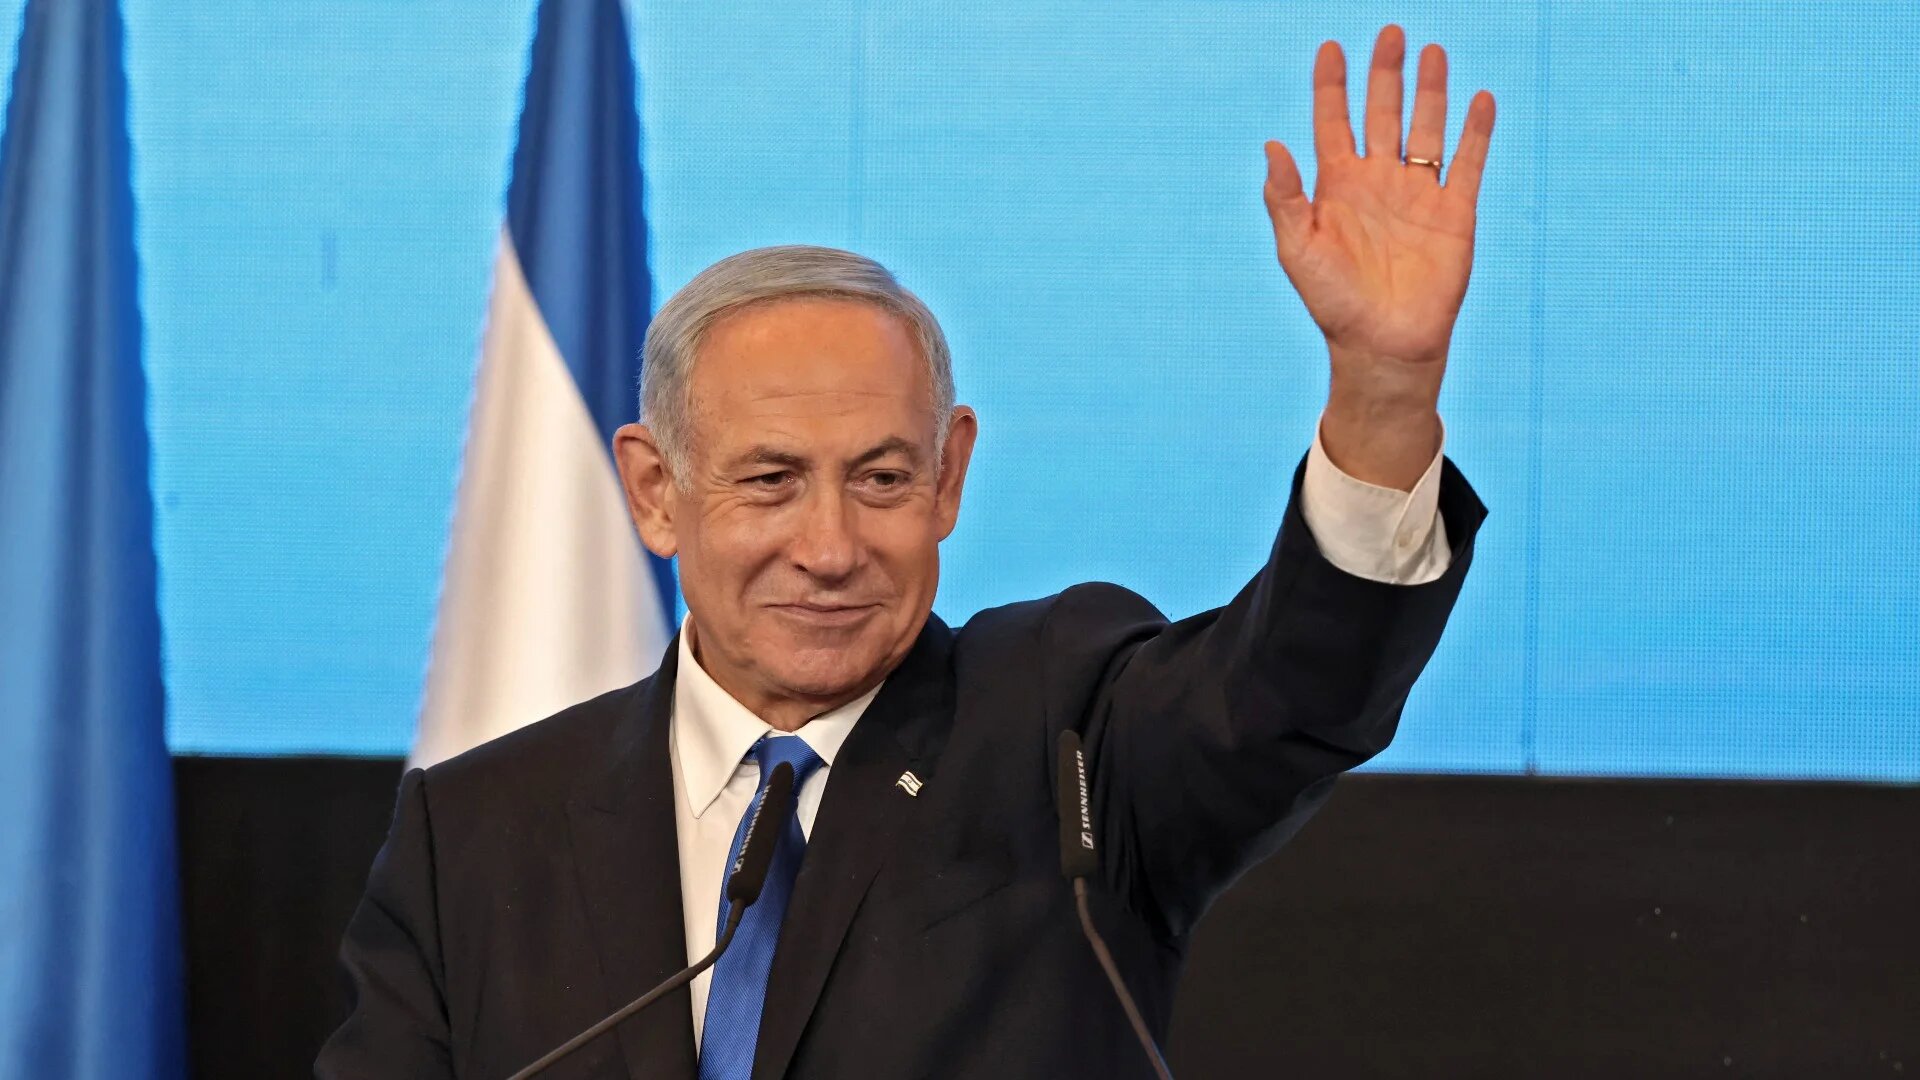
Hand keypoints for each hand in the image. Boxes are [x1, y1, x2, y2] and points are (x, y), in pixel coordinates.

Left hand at [1262, 25, 1494, 486]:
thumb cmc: (1333, 303)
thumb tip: (1271, 145)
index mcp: (1336, 187)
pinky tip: (1479, 100)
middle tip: (1390, 32)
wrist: (1382, 344)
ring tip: (1433, 51)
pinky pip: (1468, 164)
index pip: (1333, 122)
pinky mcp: (1455, 214)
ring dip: (1430, 92)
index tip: (1330, 47)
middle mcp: (1378, 183)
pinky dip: (1475, 132)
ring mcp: (1418, 195)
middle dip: (1385, 74)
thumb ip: (1286, 197)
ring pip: (1426, 129)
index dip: (1331, 86)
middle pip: (1383, 114)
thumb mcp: (1298, 249)